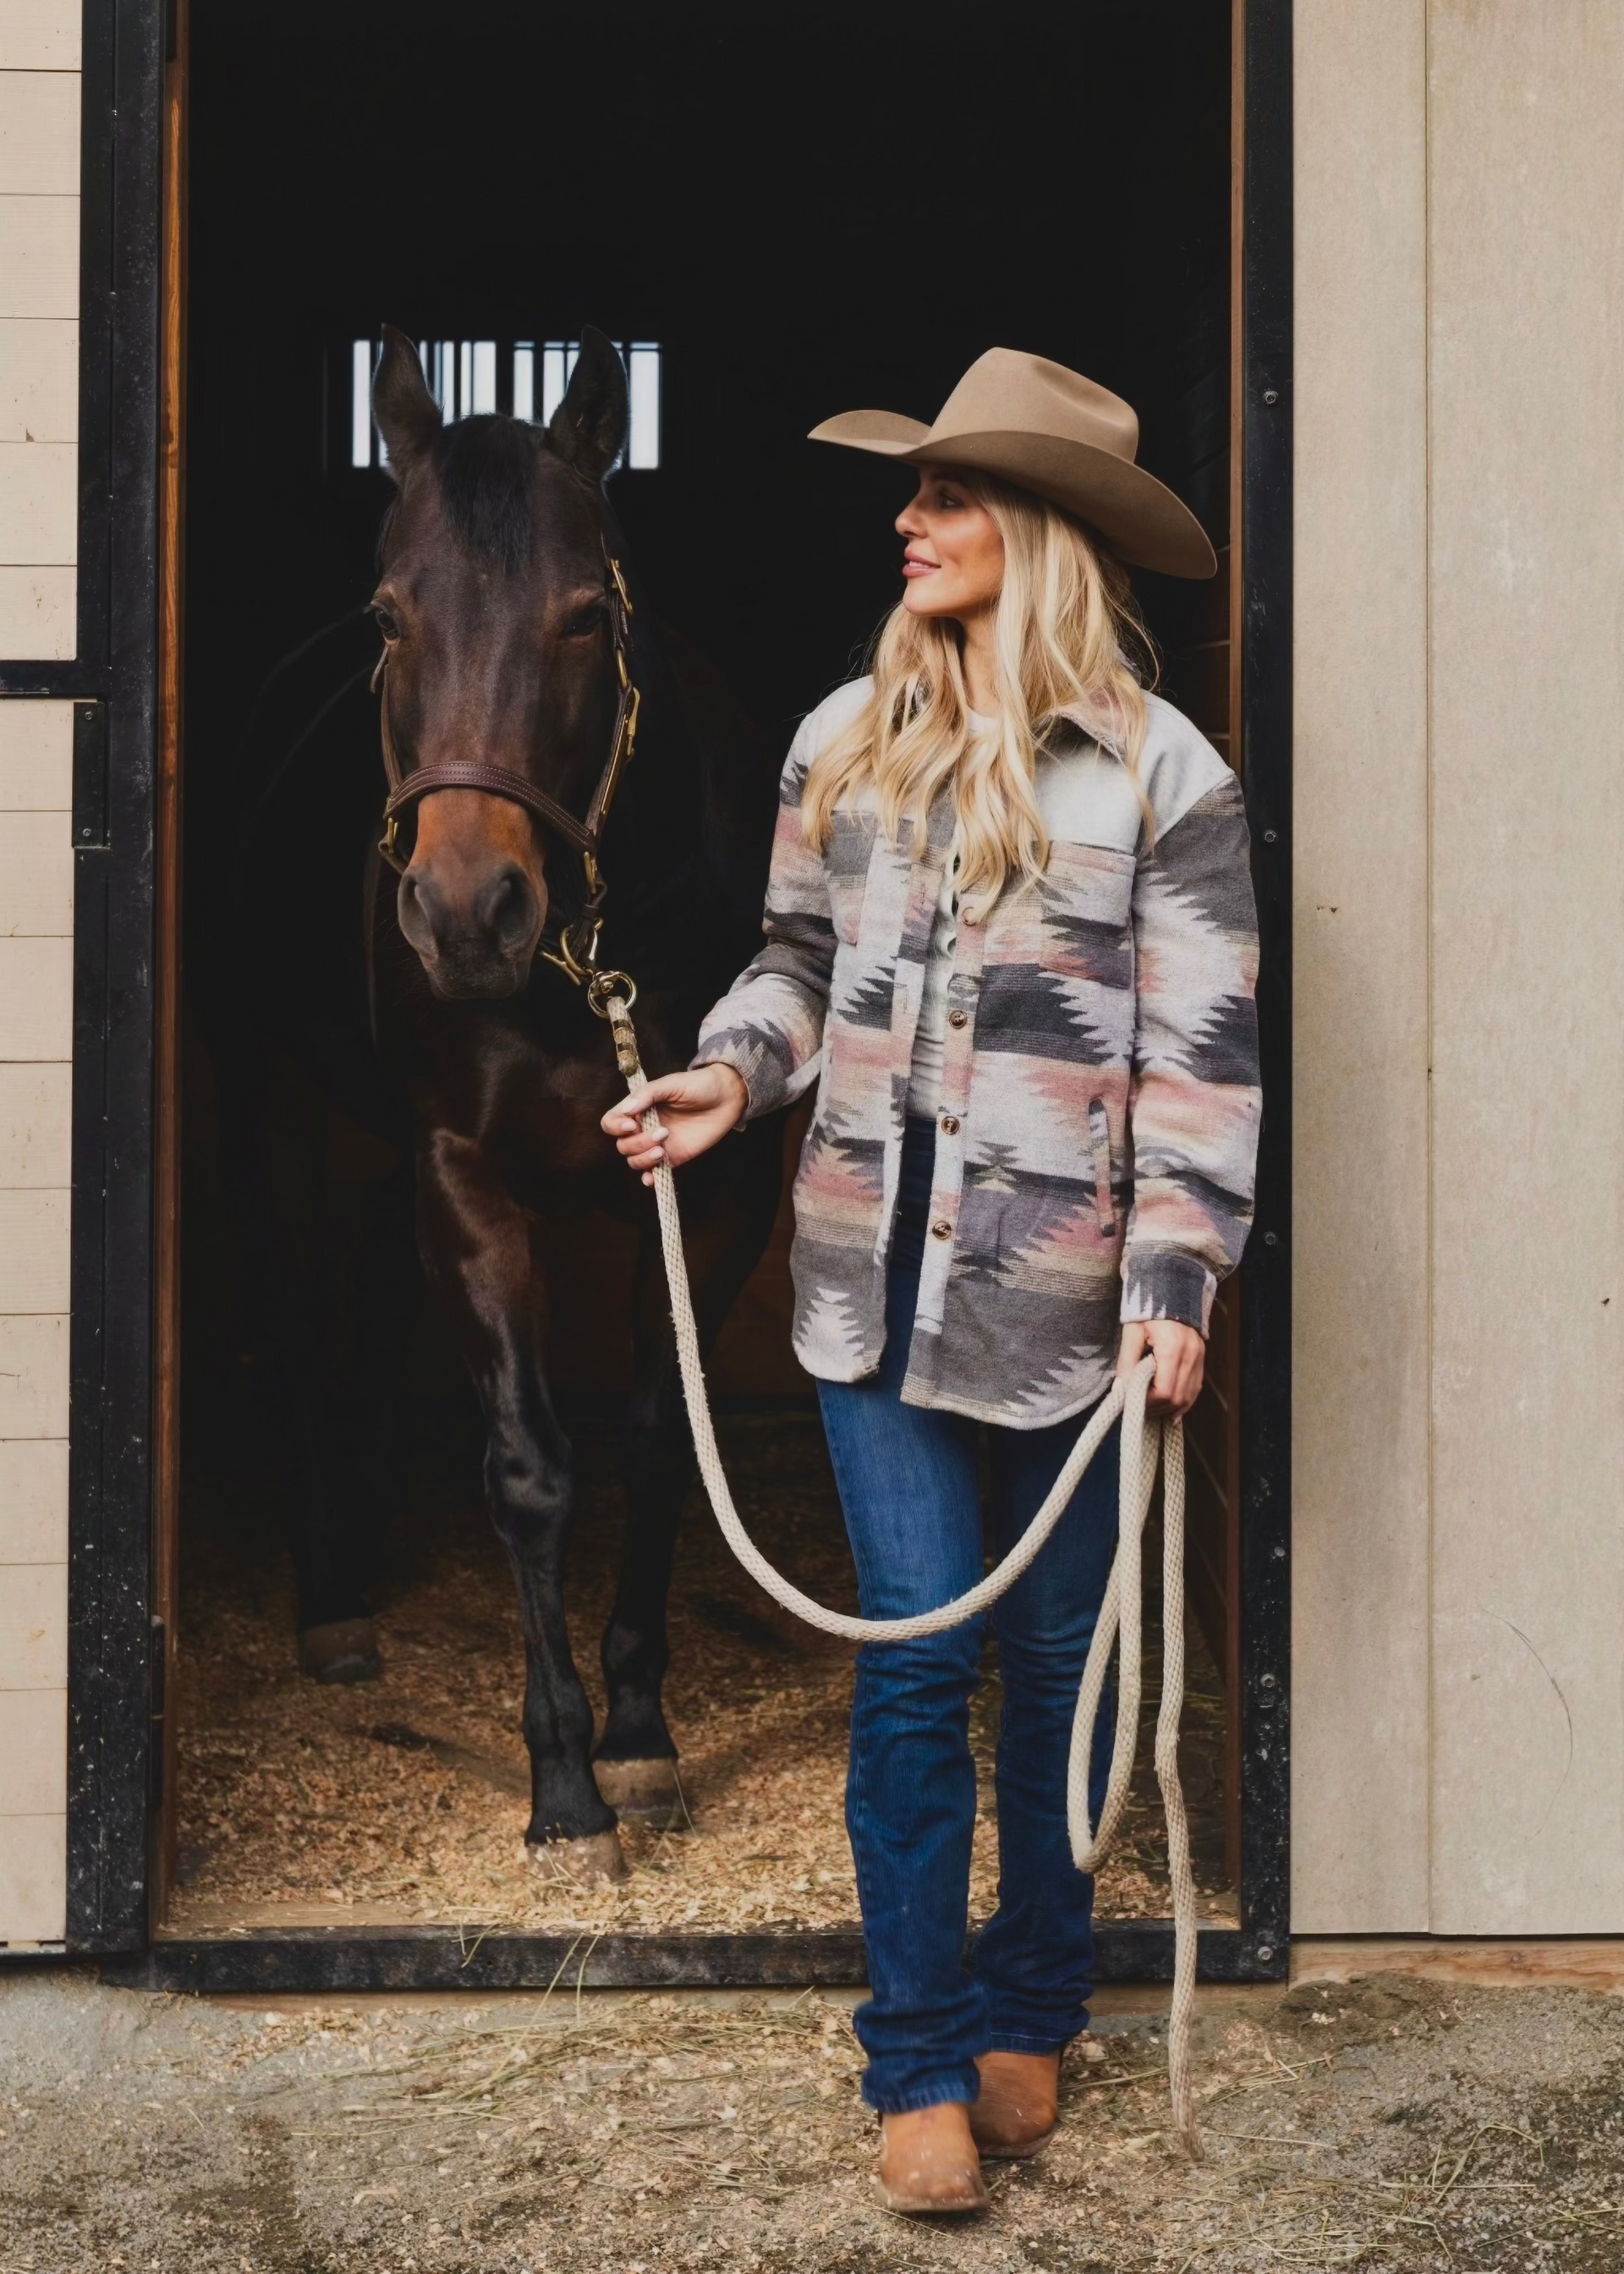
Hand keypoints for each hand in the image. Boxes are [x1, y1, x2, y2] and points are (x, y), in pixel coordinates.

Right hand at [601, 1062, 748, 1185]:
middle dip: (638, 1142)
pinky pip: (653, 1173)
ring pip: (634, 1160)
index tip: (632, 1124)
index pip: (611, 1122)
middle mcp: (643, 1128)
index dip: (616, 1126)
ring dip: (643, 1158)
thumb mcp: (670, 1084)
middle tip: (663, 1131)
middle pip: (622, 1145)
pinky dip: (649, 1179)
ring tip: (663, 1147)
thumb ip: (646, 1094)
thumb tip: (627, 1110)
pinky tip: (653, 1177)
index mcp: (638, 1108)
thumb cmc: (697, 1085)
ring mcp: (656, 1144)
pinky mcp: (672, 1157)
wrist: (726, 1098)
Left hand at [1116, 1319, 1205, 1418]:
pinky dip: (1184, 1401)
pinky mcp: (1201, 1358)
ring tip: (1152, 1408)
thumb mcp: (1132, 1332)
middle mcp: (1190, 1356)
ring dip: (1170, 1407)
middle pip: (1177, 1398)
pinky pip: (1196, 1387)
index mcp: (1172, 1349)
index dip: (1148, 1402)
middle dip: (1157, 1407)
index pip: (1164, 1391)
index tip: (1132, 1399)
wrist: (1170, 1289)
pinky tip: (1171, 1408)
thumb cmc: (1147, 1309)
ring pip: (1189, 1396)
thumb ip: (1126, 1361)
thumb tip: (1120, 1389)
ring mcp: (1199, 1358)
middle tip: (1138, 1406)